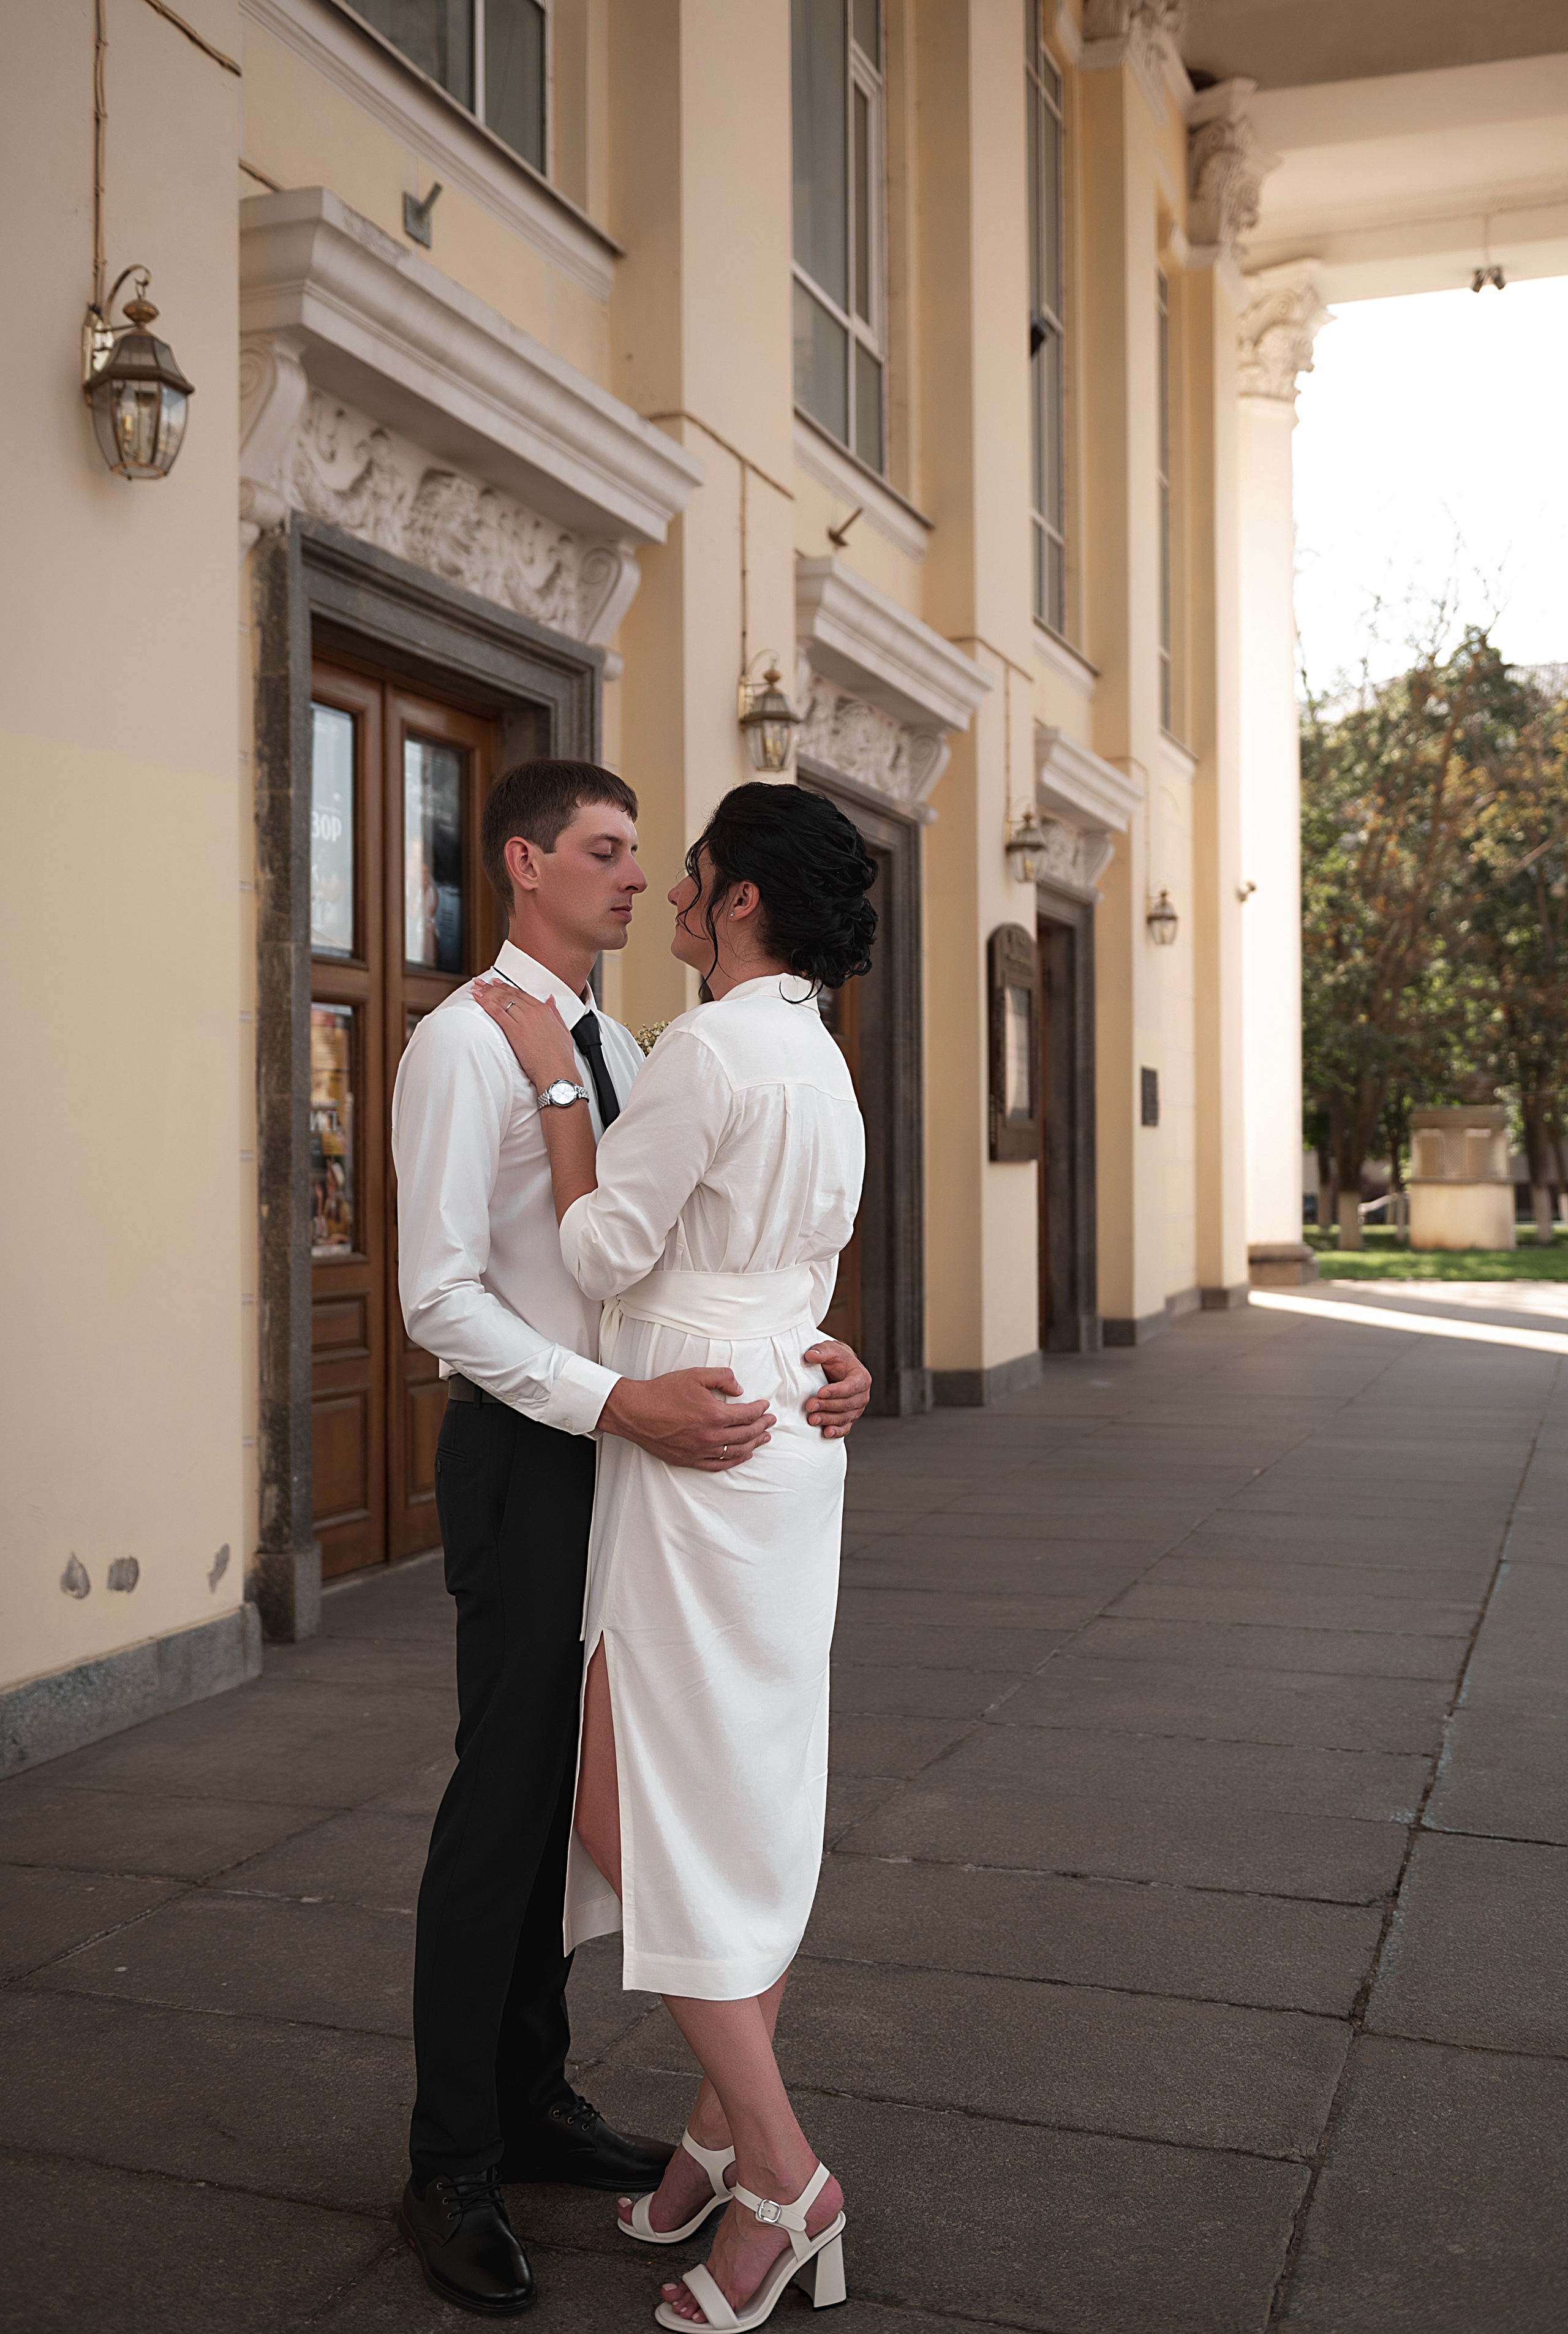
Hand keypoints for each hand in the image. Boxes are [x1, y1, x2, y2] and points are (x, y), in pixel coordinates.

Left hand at [474, 978, 579, 1090]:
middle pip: (509, 995)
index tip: (498, 983)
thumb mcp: (563, 1030)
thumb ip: (555, 1013)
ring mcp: (524, 1020)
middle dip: (493, 987)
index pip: (522, 994)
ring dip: (486, 992)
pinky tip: (478, 998)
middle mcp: (534, 1012)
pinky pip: (497, 1012)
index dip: (507, 987)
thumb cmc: (560, 1057)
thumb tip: (550, 1000)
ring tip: (476, 987)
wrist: (557, 1070)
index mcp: (545, 1011)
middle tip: (482, 982)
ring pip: (501, 1000)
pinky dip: (486, 1003)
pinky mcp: (514, 1031)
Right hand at [599, 1368, 775, 1471]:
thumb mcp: (695, 1375)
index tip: (765, 1406)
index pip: (747, 1415)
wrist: (635, 1411)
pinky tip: (743, 1456)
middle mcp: (710, 1436)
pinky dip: (734, 1461)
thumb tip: (739, 1389)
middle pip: (745, 1434)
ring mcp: (700, 1451)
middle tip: (770, 1421)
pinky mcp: (689, 1460)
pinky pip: (718, 1465)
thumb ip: (722, 1377)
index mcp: (714, 1415)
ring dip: (753, 1445)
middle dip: (761, 1426)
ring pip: (735, 1452)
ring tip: (763, 1438)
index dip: (760, 1410)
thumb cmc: (663, 1392)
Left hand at [803, 1340, 871, 1437]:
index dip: (836, 1391)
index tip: (820, 1392)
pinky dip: (836, 1431)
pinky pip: (845, 1427)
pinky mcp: (849, 1417)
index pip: (851, 1387)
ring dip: (828, 1419)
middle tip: (810, 1405)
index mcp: (861, 1377)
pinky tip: (826, 1432)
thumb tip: (811, 1355)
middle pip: (847, 1404)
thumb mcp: (830, 1350)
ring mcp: (857, 1408)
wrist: (838, 1368)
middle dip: (827, 1406)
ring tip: (812, 1418)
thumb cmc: (836, 1359)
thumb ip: (821, 1351)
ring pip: (845, 1417)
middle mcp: (862, 1395)